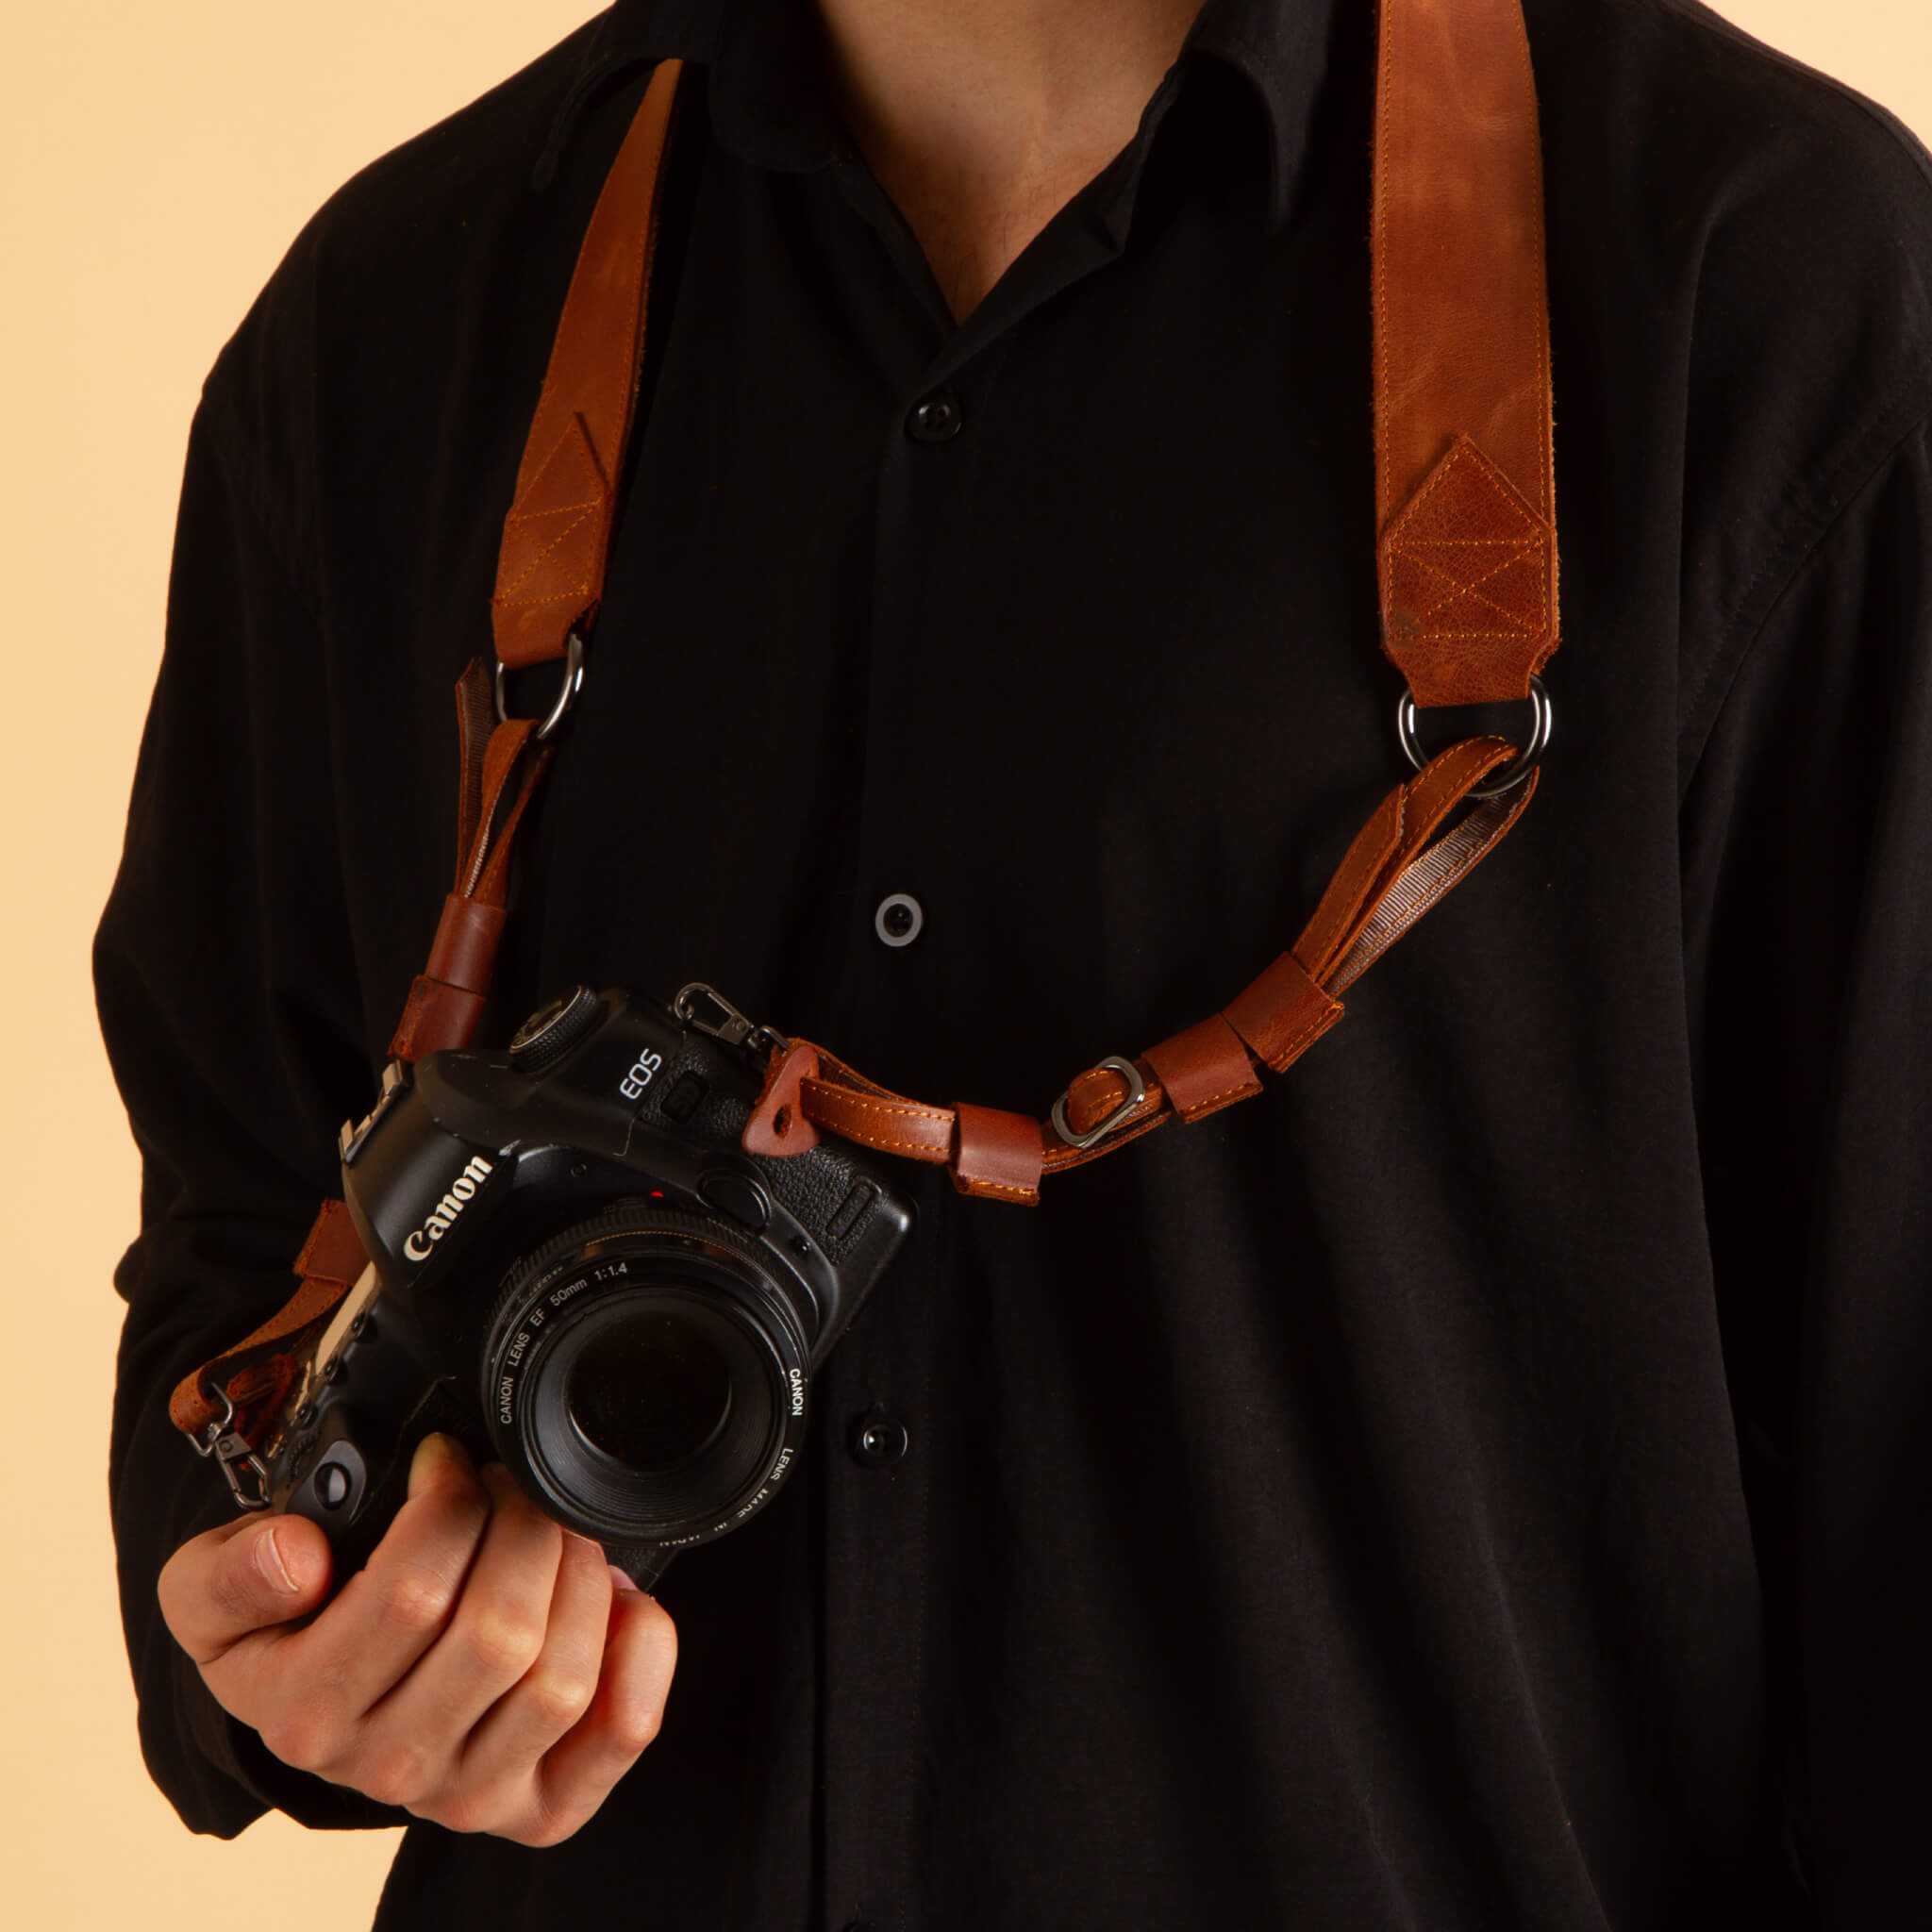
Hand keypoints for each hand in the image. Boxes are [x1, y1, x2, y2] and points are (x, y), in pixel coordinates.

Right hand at [157, 1432, 676, 1844]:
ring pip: (561, 1676)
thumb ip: (229, 1571)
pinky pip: (621, 1730)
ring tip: (552, 1530)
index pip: (410, 1595)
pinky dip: (638, 1649)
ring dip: (578, 1575)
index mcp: (304, 1714)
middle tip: (510, 1484)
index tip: (448, 1458)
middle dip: (522, 1526)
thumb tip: (295, 1556)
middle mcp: (387, 1769)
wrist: (322, 1700)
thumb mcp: (211, 1589)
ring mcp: (471, 1796)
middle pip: (499, 1633)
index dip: (448, 1503)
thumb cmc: (284, 1627)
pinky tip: (613, 1598)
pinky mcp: (542, 1807)